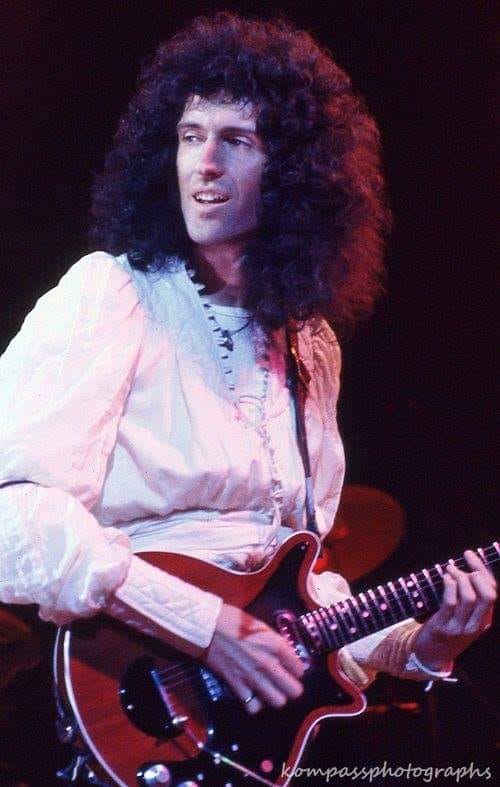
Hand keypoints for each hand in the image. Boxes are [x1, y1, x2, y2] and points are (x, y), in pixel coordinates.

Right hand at [202, 602, 303, 713]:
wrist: (208, 628)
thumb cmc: (234, 620)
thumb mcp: (260, 625)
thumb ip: (275, 641)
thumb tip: (286, 653)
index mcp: (276, 645)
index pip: (299, 669)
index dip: (296, 669)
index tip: (291, 667)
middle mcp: (268, 664)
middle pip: (294, 691)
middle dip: (292, 688)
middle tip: (285, 682)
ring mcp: (253, 677)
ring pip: (278, 702)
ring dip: (276, 697)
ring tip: (271, 689)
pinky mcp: (237, 686)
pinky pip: (254, 707)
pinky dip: (255, 703)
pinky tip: (254, 694)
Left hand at [414, 550, 496, 670]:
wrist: (432, 653)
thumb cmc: (448, 626)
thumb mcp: (465, 615)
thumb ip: (470, 596)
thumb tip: (468, 566)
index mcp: (484, 620)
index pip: (492, 591)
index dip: (483, 569)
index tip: (471, 554)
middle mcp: (476, 625)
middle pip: (488, 595)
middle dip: (477, 573)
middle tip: (465, 562)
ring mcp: (460, 628)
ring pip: (469, 597)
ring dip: (460, 577)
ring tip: (450, 569)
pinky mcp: (444, 628)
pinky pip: (451, 603)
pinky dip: (449, 586)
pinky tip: (445, 578)